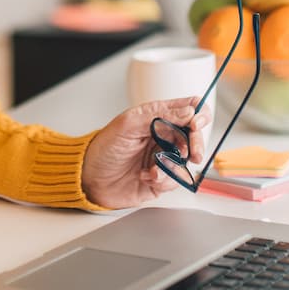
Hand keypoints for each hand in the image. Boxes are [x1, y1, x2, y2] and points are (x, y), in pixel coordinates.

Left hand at [81, 98, 210, 209]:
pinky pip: (175, 180)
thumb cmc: (103, 148)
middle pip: (194, 136)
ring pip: (187, 160)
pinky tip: (146, 176)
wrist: (89, 178)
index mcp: (158, 117)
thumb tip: (188, 111)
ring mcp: (164, 158)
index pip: (189, 110)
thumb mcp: (128, 125)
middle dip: (195, 144)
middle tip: (192, 153)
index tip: (195, 124)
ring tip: (155, 167)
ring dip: (173, 164)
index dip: (198, 115)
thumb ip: (159, 116)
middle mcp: (164, 137)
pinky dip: (163, 179)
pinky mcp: (162, 179)